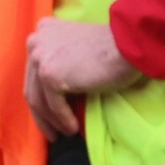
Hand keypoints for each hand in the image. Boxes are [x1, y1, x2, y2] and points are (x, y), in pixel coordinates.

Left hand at [23, 18, 140, 139]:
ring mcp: (40, 57)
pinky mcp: (49, 74)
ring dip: (51, 121)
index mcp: (44, 30)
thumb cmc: (116, 47)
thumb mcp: (80, 46)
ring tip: (62, 134)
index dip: (43, 92)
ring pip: (39, 100)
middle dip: (42, 113)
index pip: (35, 69)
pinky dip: (62, 120)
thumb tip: (56, 85)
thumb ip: (62, 56)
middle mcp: (37, 41)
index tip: (51, 108)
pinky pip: (53, 106)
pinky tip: (72, 128)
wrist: (132, 45)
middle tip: (52, 130)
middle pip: (33, 86)